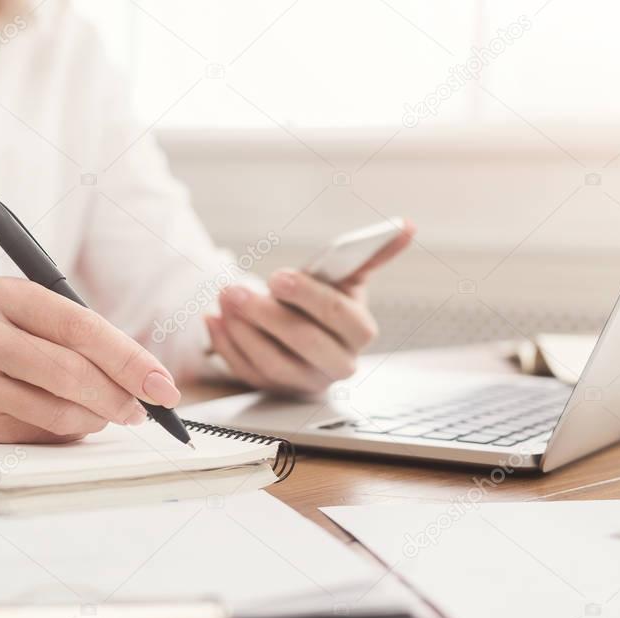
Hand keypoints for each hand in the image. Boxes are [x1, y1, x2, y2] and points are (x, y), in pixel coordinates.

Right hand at [0, 277, 181, 442]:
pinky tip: (73, 421)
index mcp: (8, 294)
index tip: (162, 384)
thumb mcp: (28, 317)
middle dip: (120, 396)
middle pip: (71, 371)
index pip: (82, 327)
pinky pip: (37, 433)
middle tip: (146, 410)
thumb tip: (144, 379)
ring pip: (56, 410)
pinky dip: (68, 432)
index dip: (130, 359)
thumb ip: (80, 338)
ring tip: (110, 414)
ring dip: (97, 418)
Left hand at [205, 221, 414, 393]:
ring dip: (242, 329)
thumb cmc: (326, 301)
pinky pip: (247, 372)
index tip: (277, 276)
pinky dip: (227, 346)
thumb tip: (406, 226)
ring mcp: (304, 381)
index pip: (339, 316)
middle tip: (234, 290)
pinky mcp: (275, 390)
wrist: (307, 334)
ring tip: (223, 300)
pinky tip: (214, 319)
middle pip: (304, 342)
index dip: (307, 296)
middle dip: (267, 315)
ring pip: (271, 361)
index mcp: (359, 332)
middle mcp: (337, 364)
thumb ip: (369, 254)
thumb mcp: (345, 278)